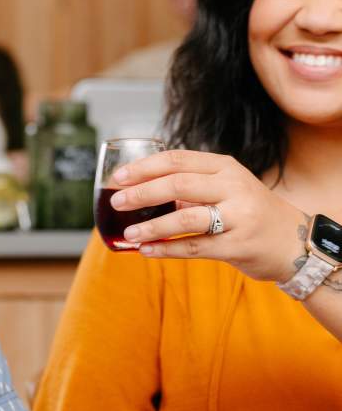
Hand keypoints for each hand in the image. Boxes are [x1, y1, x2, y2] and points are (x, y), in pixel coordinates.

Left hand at [109, 149, 307, 282]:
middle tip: (117, 202)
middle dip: (142, 193)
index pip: (177, 160)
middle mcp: (233, 187)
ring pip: (185, 218)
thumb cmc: (249, 212)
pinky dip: (167, 250)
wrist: (293, 242)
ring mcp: (238, 217)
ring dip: (152, 227)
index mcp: (225, 167)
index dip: (144, 167)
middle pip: (178, 184)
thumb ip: (191, 186)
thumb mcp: (226, 187)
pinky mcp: (238, 246)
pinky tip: (146, 251)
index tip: (118, 177)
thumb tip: (139, 191)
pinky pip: (195, 248)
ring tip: (129, 233)